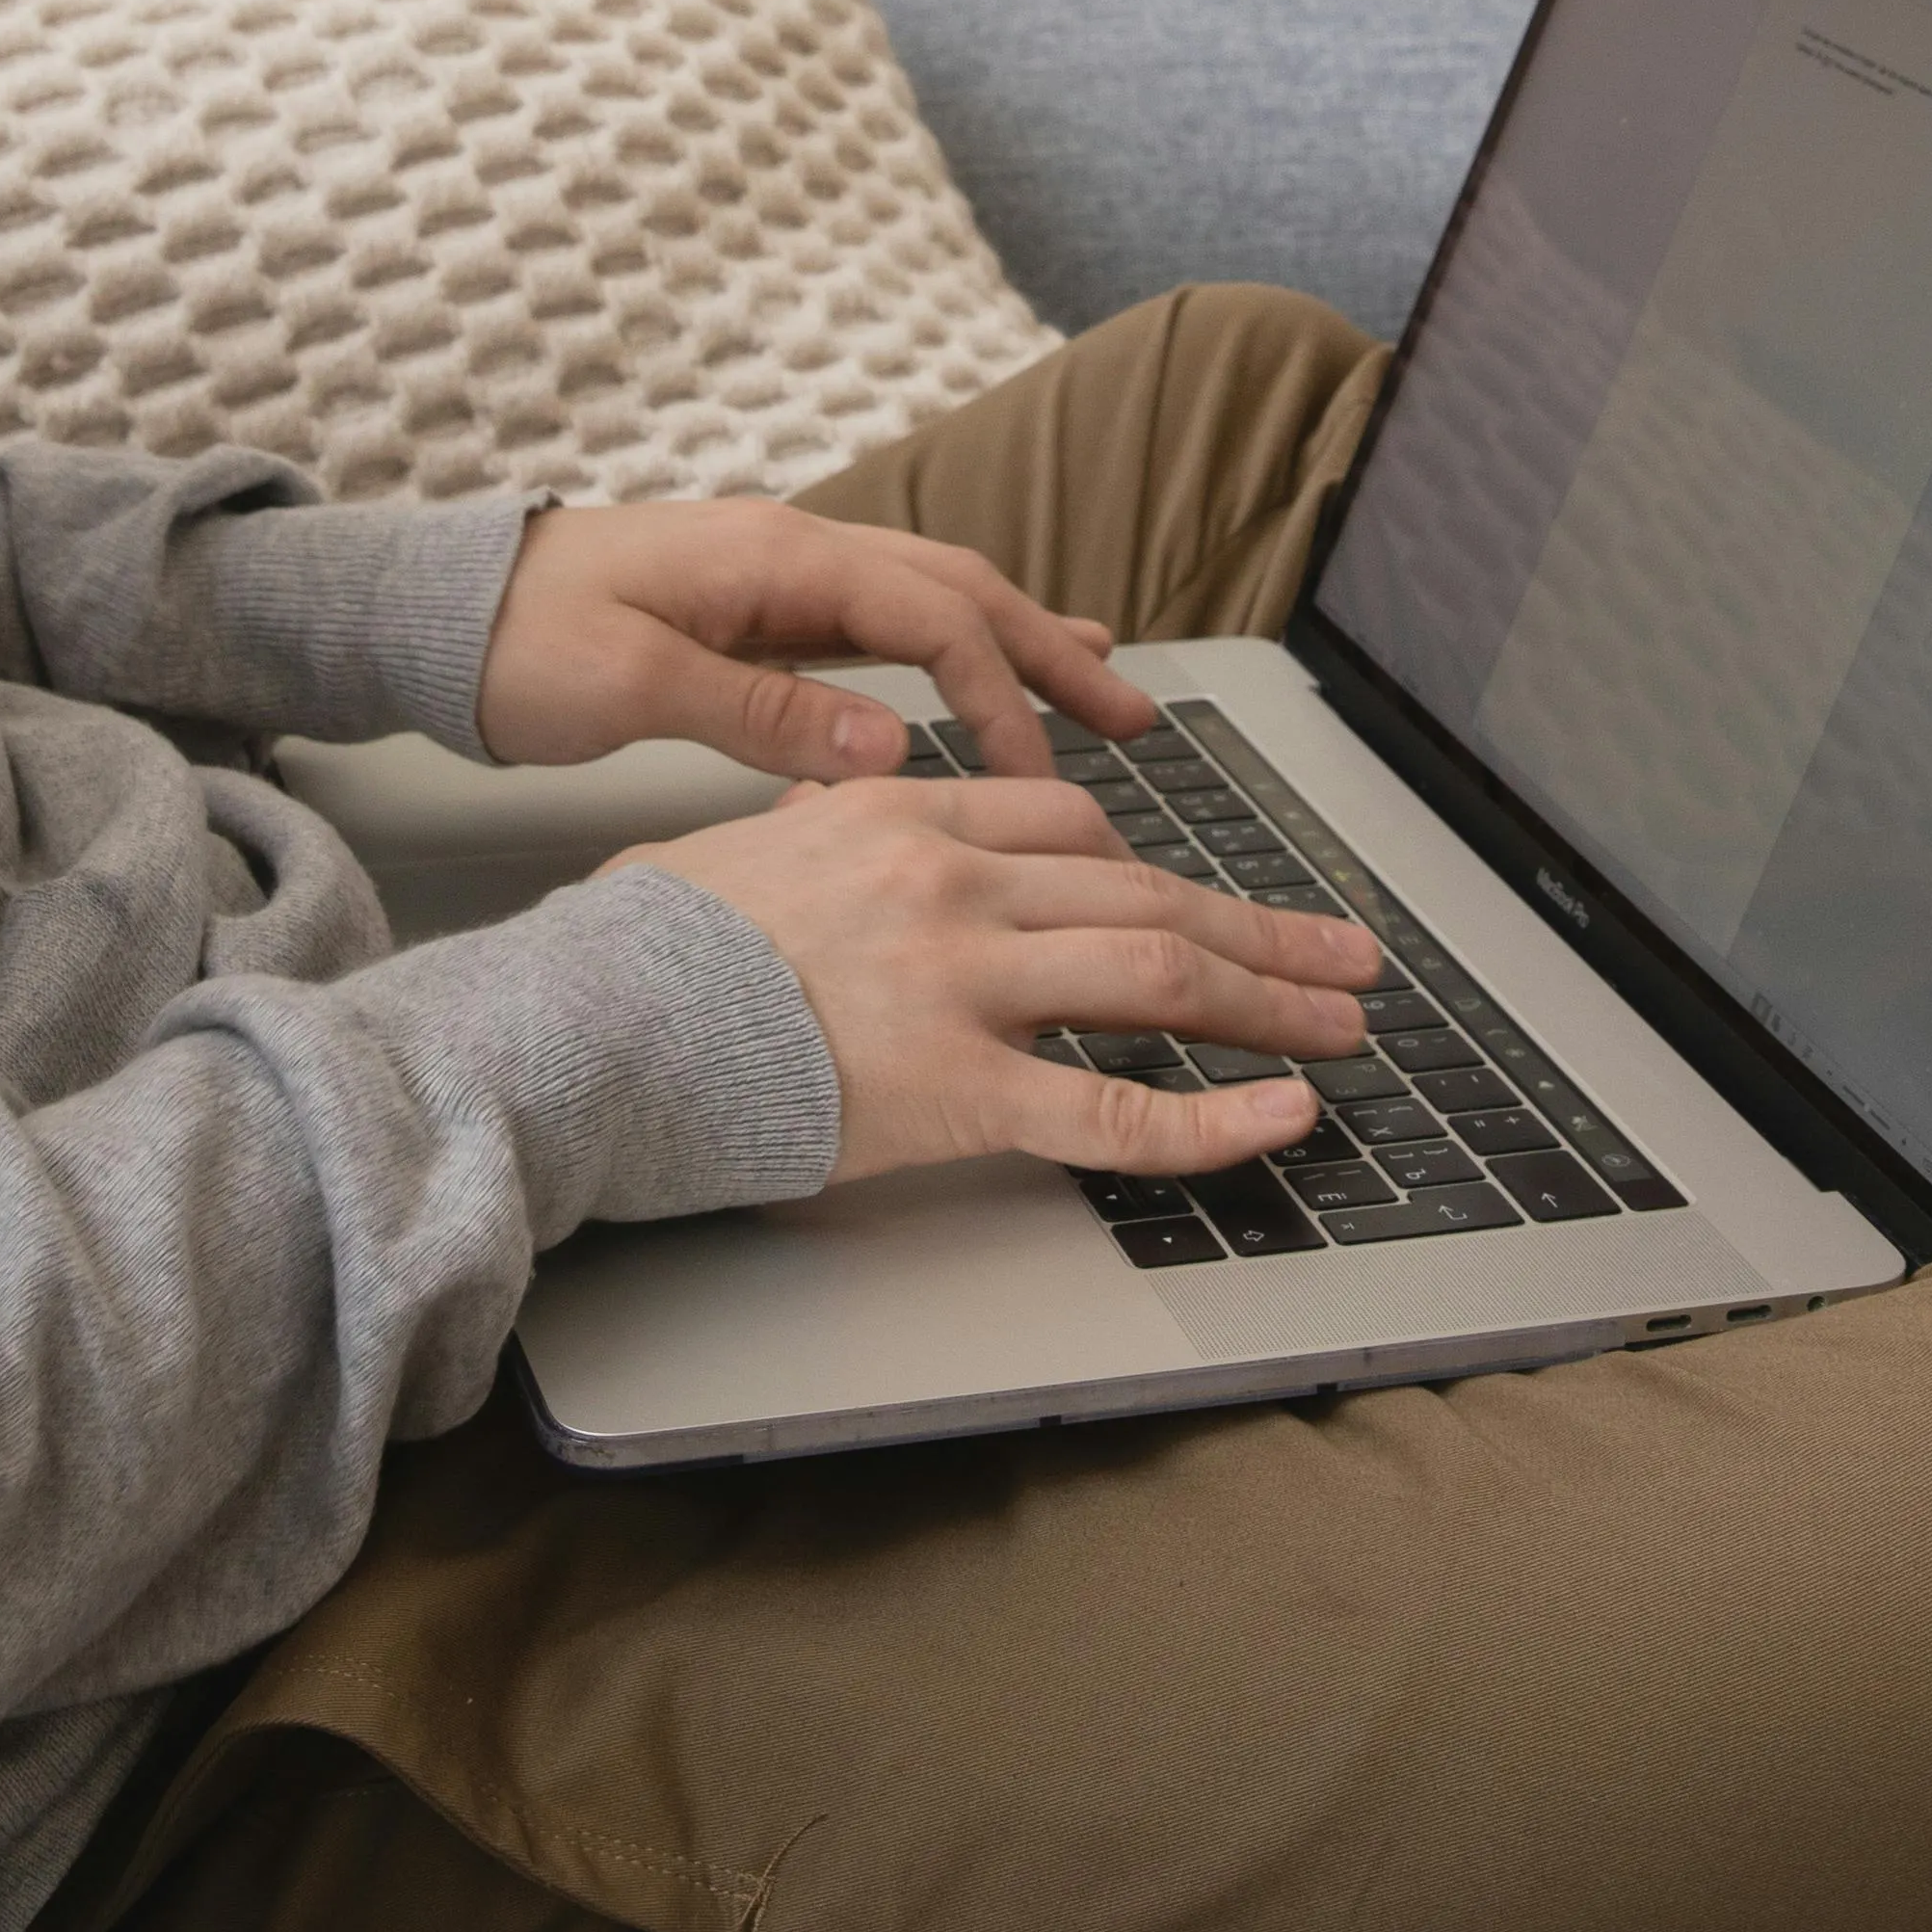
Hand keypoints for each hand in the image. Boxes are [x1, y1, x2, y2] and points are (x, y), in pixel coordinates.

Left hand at [472, 491, 1150, 783]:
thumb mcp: (632, 688)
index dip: (1000, 696)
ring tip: (1104, 691)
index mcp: (776, 558)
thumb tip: (891, 755)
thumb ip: (766, 715)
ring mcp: (783, 575)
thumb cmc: (518, 642)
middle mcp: (795, 550)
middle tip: (1136, 720)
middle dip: (1052, 654)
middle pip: (960, 591)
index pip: (932, 619)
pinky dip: (957, 647)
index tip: (1040, 777)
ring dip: (1021, 645)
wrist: (442, 609)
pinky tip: (990, 672)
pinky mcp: (764, 609)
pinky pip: (888, 622)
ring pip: (935, 600)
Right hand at [623, 771, 1375, 1191]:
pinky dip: (1215, 1118)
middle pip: (1148, 892)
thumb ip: (813, 830)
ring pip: (1159, 974)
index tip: (1211, 902)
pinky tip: (1282, 1118)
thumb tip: (825, 814)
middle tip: (1345, 958)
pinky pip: (1115, 1107)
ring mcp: (962, 982)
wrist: (587, 1021)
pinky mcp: (957, 1089)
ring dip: (1271, 1002)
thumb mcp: (737, 848)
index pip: (1071, 825)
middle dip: (1263, 931)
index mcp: (901, 814)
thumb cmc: (638, 950)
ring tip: (1345, 1028)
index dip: (1161, 869)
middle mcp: (950, 881)